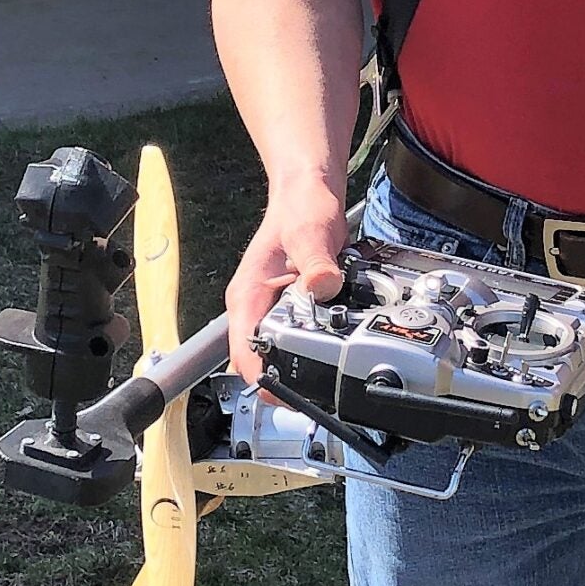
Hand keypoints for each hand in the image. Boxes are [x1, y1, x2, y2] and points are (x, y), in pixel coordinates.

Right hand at [226, 173, 348, 385]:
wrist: (310, 190)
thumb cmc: (301, 205)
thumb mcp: (311, 231)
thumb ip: (316, 260)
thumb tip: (321, 285)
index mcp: (248, 296)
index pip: (243, 354)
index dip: (262, 380)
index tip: (287, 395)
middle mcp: (256, 308)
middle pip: (263, 362)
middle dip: (290, 379)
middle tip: (323, 387)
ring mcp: (274, 310)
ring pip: (283, 353)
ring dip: (307, 363)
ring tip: (336, 369)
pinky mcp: (294, 308)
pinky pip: (303, 337)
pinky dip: (321, 343)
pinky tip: (342, 343)